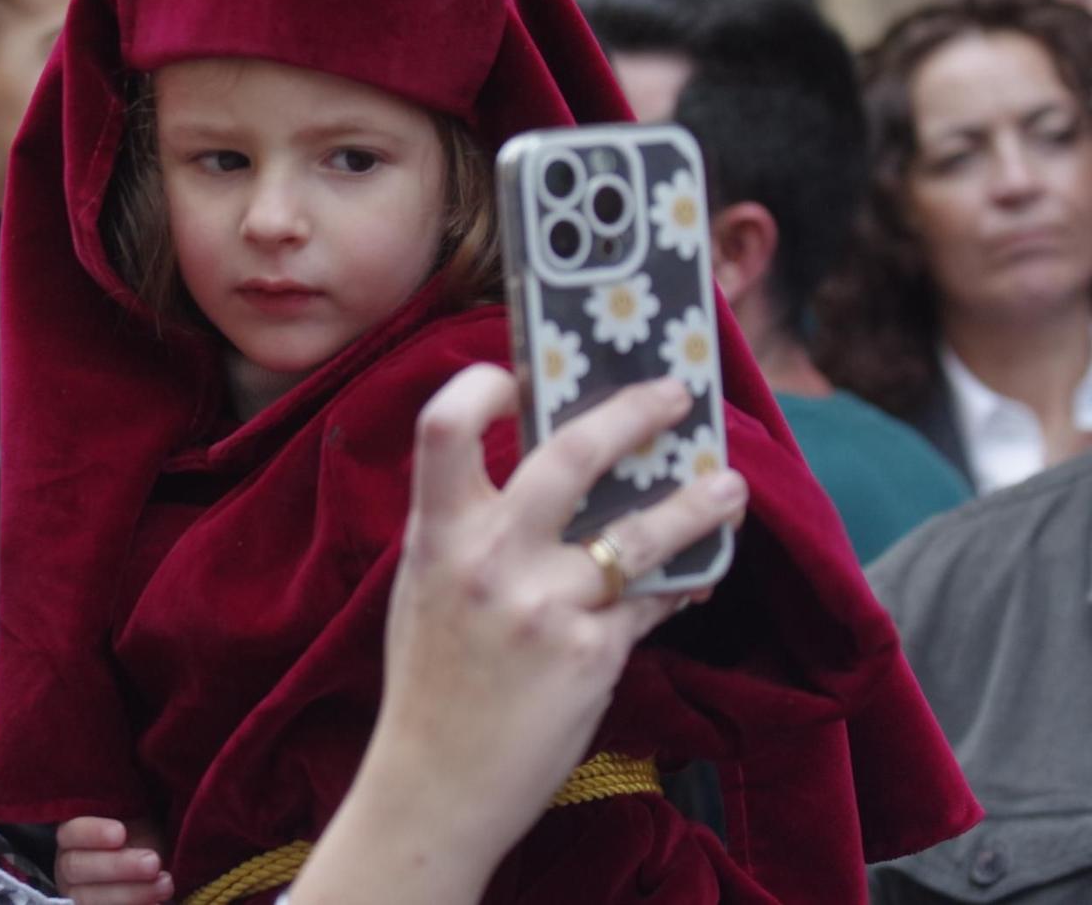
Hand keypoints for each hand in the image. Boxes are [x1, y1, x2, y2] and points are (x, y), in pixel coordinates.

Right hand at [54, 816, 172, 904]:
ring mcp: (77, 895)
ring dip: (131, 894)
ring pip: (89, 899)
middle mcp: (68, 866)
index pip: (72, 832)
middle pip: (78, 868)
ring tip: (165, 885)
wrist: (151, 864)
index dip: (93, 833)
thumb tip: (137, 810)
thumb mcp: (135, 817)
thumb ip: (129, 813)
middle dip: (119, 866)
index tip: (121, 833)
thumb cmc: (141, 835)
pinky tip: (156, 904)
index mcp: (73, 835)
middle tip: (153, 863)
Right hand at [293, 369, 748, 904]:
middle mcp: (490, 559)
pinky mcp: (591, 654)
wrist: (435, 782)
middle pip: (570, 455)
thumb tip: (548, 475)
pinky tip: (698, 575)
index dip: (482, 384)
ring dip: (696, 504)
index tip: (520, 373)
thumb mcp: (426, 586)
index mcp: (437, 534)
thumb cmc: (430, 681)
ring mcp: (545, 606)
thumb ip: (471, 528)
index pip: (445, 426)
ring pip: (641, 533)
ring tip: (729, 487)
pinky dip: (678, 584)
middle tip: (673, 396)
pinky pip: (651, 601)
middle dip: (632, 414)